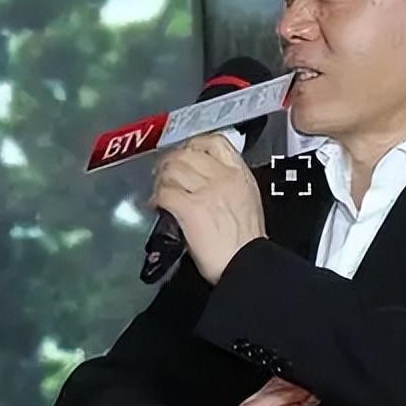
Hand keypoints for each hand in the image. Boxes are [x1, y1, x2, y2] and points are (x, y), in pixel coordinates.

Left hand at [149, 133, 265, 284]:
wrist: (248, 264)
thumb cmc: (247, 242)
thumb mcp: (247, 200)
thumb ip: (228, 184)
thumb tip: (203, 179)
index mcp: (240, 174)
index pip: (214, 141)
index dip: (192, 145)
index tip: (183, 154)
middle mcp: (223, 177)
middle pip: (185, 155)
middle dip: (169, 164)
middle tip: (162, 175)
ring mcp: (206, 191)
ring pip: (171, 171)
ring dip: (160, 181)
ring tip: (159, 192)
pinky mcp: (190, 209)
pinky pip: (165, 193)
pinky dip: (156, 199)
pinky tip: (157, 206)